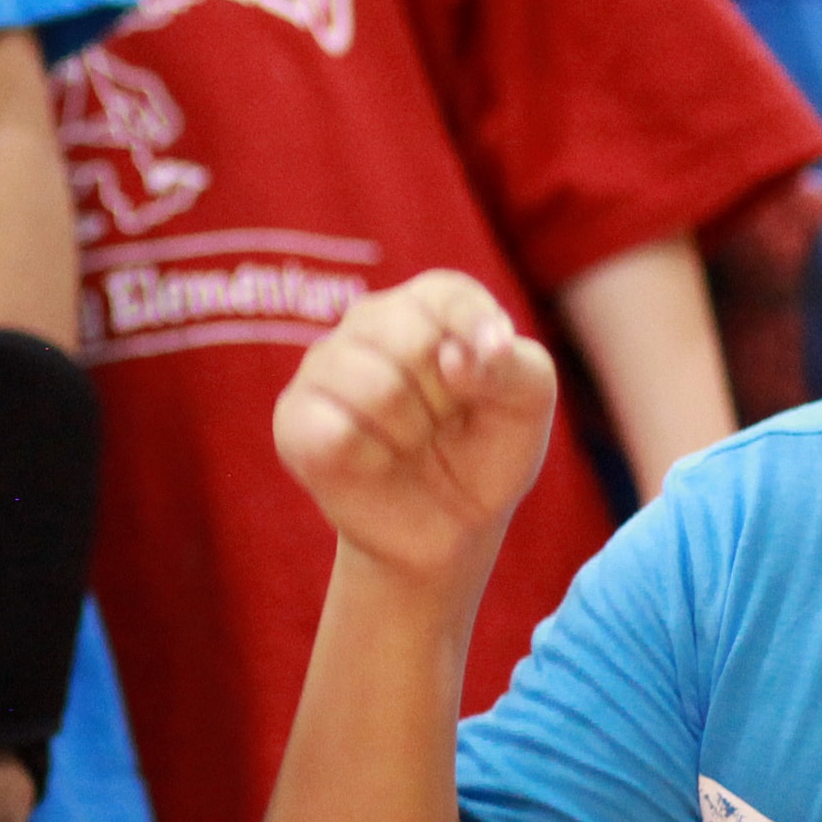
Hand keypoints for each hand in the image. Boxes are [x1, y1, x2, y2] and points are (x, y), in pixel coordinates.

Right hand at [274, 274, 557, 594]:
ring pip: (375, 389)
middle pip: (411, 340)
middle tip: (444, 422)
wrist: (450, 526)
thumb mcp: (528, 405)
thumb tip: (452, 358)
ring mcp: (322, 368)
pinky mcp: (293, 419)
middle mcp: (367, 323)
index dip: (475, 331)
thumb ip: (515, 367)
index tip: (495, 368)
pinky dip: (373, 460)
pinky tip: (376, 463)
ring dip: (411, 434)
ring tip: (411, 444)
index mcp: (427, 306)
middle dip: (445, 398)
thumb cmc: (486, 451)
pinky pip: (337, 435)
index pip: (447, 295)